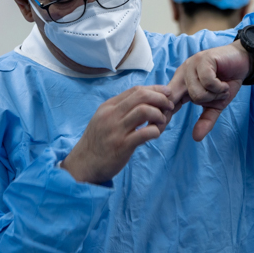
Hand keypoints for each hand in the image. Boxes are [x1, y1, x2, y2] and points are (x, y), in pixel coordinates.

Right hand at [61, 85, 176, 184]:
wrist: (83, 163)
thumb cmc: (97, 142)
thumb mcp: (104, 119)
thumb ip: (120, 110)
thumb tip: (144, 101)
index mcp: (108, 106)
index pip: (135, 90)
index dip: (155, 89)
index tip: (166, 93)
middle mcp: (111, 115)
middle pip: (141, 96)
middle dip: (160, 98)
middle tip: (169, 106)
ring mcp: (116, 130)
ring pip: (144, 111)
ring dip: (159, 114)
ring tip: (162, 122)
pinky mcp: (122, 146)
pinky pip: (144, 133)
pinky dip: (155, 131)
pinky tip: (155, 134)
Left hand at [168, 40, 250, 141]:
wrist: (243, 62)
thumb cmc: (226, 82)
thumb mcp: (216, 104)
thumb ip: (205, 120)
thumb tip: (196, 138)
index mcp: (181, 83)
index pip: (167, 101)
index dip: (164, 114)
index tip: (158, 129)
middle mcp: (182, 74)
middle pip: (174, 98)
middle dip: (182, 107)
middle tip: (199, 109)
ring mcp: (191, 65)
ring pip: (195, 93)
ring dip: (213, 95)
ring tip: (221, 89)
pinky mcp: (203, 59)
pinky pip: (207, 82)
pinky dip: (219, 87)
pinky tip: (224, 83)